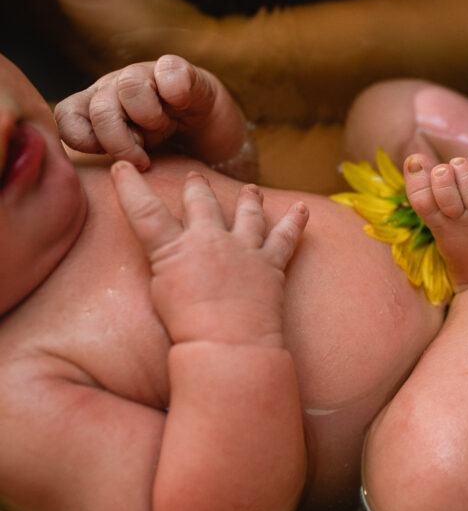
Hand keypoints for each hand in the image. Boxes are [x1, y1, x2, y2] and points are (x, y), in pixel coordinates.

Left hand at [56, 55, 253, 176]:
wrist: (216, 138)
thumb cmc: (173, 154)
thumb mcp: (136, 164)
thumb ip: (111, 164)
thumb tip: (99, 175)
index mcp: (98, 110)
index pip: (68, 117)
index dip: (84, 140)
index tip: (113, 160)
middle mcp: (116, 89)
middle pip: (100, 109)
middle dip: (121, 142)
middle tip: (143, 160)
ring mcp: (147, 75)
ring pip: (129, 87)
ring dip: (150, 117)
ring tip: (165, 129)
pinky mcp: (180, 71)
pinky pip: (169, 70)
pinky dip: (176, 91)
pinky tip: (183, 104)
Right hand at [110, 161, 307, 346]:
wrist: (228, 344)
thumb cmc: (187, 329)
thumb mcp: (159, 294)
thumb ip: (165, 267)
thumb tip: (170, 257)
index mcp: (174, 249)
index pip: (145, 211)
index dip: (131, 187)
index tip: (122, 167)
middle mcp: (210, 240)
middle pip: (202, 204)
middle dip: (197, 189)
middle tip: (196, 178)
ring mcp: (243, 249)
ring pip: (247, 214)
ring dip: (249, 199)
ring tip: (252, 189)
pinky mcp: (271, 263)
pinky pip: (286, 237)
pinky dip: (295, 221)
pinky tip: (302, 208)